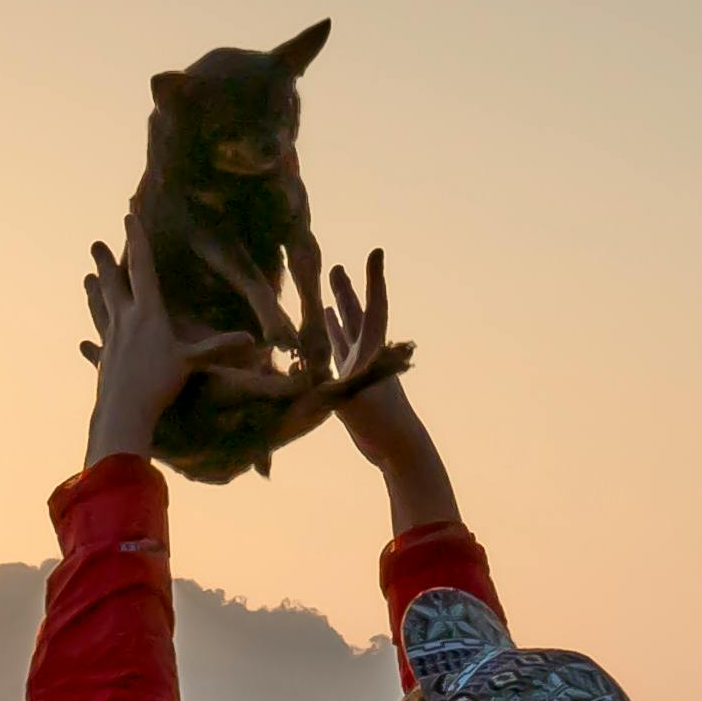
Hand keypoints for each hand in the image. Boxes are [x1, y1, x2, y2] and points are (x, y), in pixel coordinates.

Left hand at [80, 229, 246, 473]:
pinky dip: (92, 343)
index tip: (128, 217)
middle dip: (105, 263)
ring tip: (86, 279)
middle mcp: (124, 321)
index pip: (141, 268)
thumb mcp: (192, 362)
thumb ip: (219, 347)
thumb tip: (253, 340)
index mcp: (147, 313)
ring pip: (99, 310)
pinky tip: (85, 343)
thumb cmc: (159, 384)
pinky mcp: (103, 362)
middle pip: (112, 285)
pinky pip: (97, 347)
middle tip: (95, 245)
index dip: (136, 241)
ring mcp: (110, 341)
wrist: (123, 413)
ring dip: (93, 293)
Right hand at [300, 247, 452, 516]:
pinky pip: (338, 360)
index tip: (377, 252)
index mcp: (372, 352)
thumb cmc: (381, 423)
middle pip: (357, 315)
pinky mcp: (352, 388)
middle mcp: (367, 356)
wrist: (398, 448)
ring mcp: (359, 372)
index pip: (373, 308)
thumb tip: (303, 370)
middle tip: (335, 268)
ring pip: (347, 337)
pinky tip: (320, 345)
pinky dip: (330, 348)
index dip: (374, 281)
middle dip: (348, 291)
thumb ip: (329, 383)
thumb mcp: (353, 400)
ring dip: (338, 318)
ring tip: (328, 302)